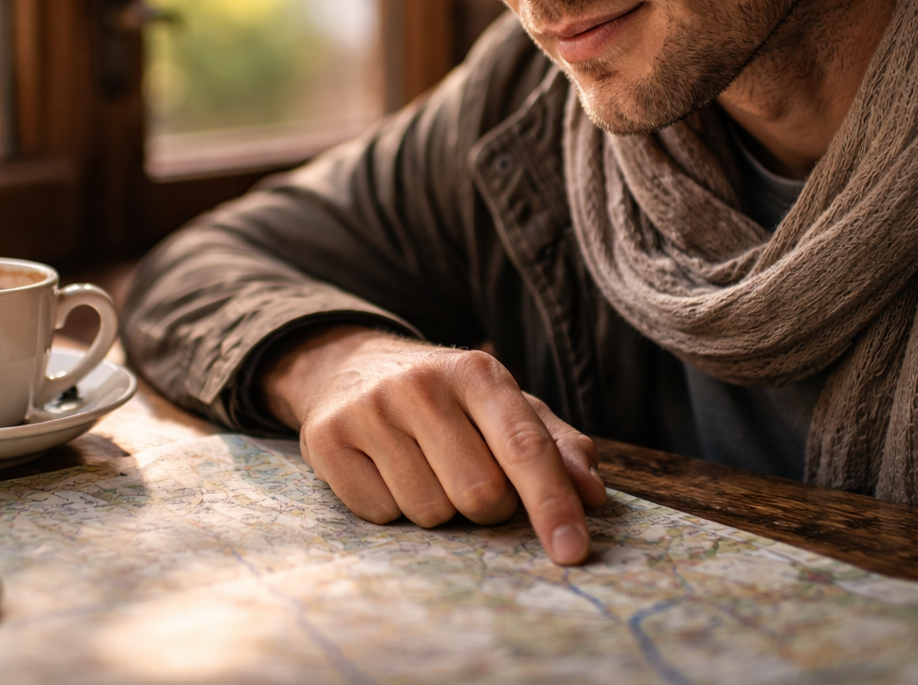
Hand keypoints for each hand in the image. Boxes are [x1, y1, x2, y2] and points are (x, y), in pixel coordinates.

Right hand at [259, 326, 606, 563]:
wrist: (348, 365)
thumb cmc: (444, 399)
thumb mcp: (503, 405)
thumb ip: (555, 445)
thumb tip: (592, 495)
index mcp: (478, 372)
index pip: (525, 448)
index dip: (553, 505)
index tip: (573, 553)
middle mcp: (422, 384)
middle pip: (478, 494)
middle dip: (486, 507)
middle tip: (468, 478)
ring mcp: (369, 409)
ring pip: (427, 511)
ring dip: (436, 508)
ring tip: (422, 467)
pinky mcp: (325, 438)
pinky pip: (377, 514)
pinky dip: (389, 508)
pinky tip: (384, 471)